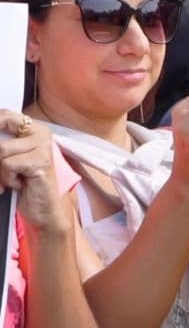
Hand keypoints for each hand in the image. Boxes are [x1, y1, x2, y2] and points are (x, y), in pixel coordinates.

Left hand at [0, 111, 66, 231]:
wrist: (44, 211)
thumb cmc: (26, 185)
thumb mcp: (10, 160)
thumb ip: (2, 146)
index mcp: (34, 130)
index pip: (4, 116)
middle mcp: (41, 134)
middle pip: (0, 137)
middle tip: (4, 170)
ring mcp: (43, 147)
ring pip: (1, 151)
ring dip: (0, 171)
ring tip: (11, 179)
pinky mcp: (41, 161)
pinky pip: (7, 164)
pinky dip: (7, 178)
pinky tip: (19, 183)